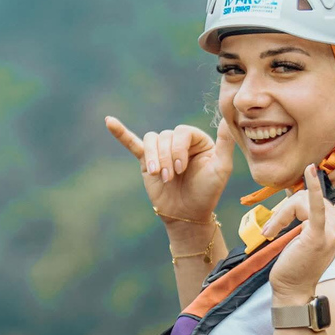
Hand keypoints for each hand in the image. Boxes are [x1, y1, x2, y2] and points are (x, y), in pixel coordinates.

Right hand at [105, 116, 234, 223]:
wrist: (188, 215)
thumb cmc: (207, 193)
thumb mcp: (221, 169)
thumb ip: (225, 144)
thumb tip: (225, 120)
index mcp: (197, 140)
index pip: (182, 132)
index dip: (179, 148)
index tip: (182, 169)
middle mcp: (178, 142)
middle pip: (165, 136)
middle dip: (166, 157)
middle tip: (171, 177)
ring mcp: (161, 151)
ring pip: (152, 140)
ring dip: (154, 157)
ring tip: (158, 175)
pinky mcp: (146, 161)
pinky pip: (133, 143)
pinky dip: (121, 133)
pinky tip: (110, 122)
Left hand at [264, 164, 334, 302]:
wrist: (293, 288)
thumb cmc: (299, 263)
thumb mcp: (316, 235)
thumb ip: (333, 214)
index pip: (322, 198)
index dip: (312, 191)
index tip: (311, 169)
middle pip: (306, 197)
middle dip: (285, 210)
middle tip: (271, 229)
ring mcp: (333, 231)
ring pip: (300, 201)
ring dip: (280, 214)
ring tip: (271, 231)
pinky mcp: (318, 235)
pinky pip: (314, 206)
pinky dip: (313, 187)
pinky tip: (311, 171)